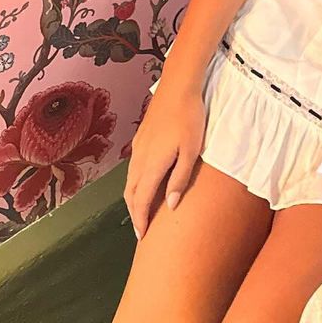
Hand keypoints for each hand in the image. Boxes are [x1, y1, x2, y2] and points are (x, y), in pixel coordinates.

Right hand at [124, 81, 206, 240]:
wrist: (178, 86)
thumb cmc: (189, 118)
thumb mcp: (191, 150)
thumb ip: (179, 178)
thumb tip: (169, 205)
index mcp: (152, 165)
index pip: (140, 200)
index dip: (140, 220)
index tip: (142, 237)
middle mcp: (140, 159)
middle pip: (130, 193)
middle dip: (134, 213)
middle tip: (141, 228)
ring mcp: (138, 146)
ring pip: (130, 180)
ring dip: (133, 198)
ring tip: (142, 210)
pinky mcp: (141, 137)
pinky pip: (133, 167)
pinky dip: (135, 182)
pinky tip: (144, 182)